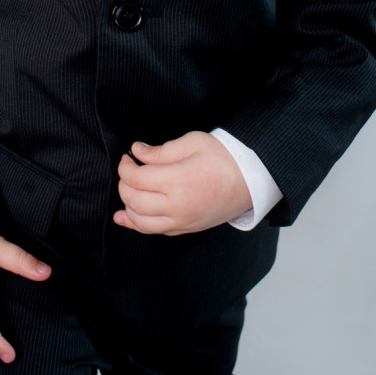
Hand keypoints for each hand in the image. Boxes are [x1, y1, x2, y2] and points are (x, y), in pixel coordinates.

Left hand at [114, 131, 252, 235]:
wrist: (251, 180)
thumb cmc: (224, 158)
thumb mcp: (192, 143)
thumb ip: (161, 150)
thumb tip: (137, 151)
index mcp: (178, 181)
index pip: (136, 178)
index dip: (125, 167)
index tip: (128, 157)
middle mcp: (177, 206)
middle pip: (134, 200)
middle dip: (124, 184)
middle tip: (128, 168)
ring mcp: (182, 221)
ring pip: (140, 221)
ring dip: (127, 205)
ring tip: (128, 189)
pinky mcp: (187, 228)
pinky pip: (155, 231)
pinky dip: (136, 224)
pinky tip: (125, 217)